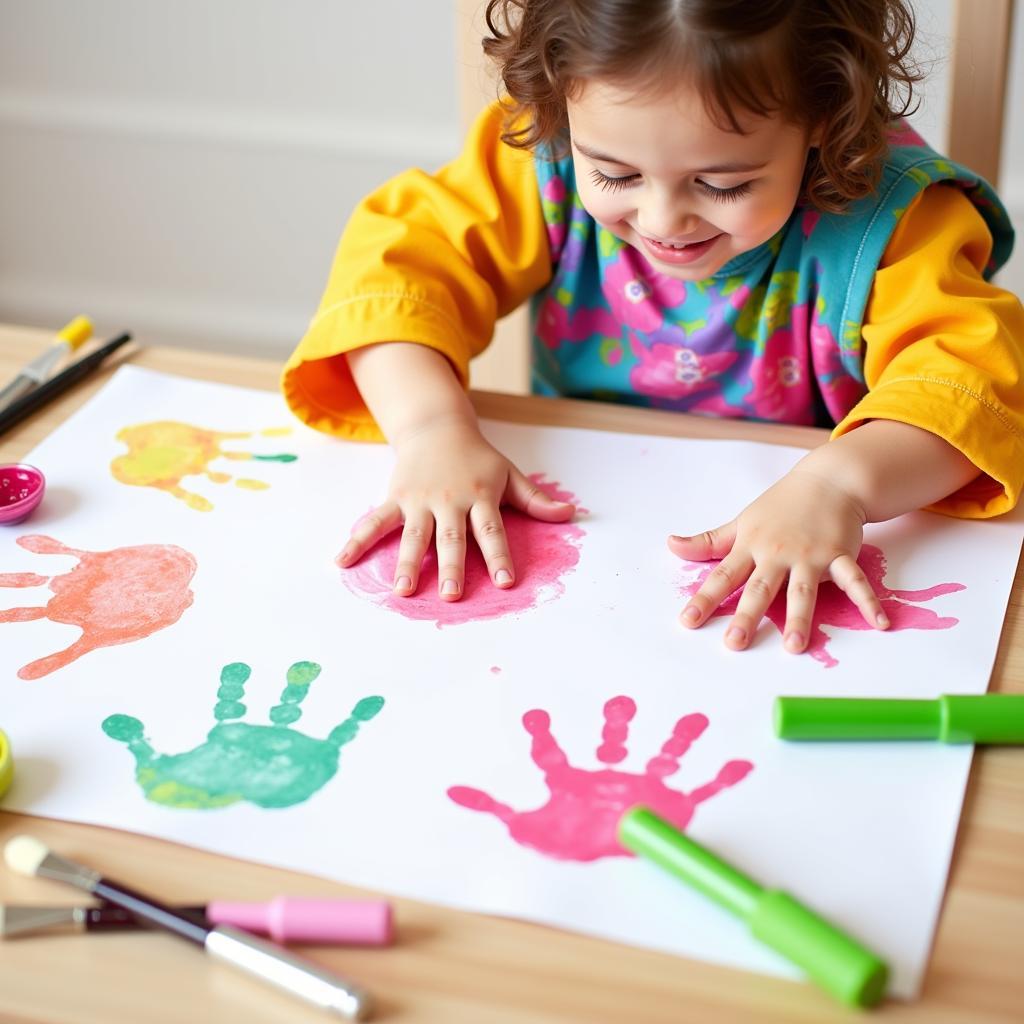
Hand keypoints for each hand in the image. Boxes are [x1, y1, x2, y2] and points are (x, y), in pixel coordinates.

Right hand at [337, 416, 574, 599]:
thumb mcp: (509, 474)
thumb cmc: (478, 458)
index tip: (506, 582)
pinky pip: (374, 522)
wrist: (437, 427)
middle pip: (451, 538)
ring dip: (407, 563)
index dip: (499, 555)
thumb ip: (536, 499)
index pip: (491, 530)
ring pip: (413, 535)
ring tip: (402, 591)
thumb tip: (570, 514)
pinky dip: (357, 540)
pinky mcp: (395, 499)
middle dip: (450, 567)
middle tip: (451, 595)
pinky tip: (341, 561)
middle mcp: (449, 500)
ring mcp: (418, 500)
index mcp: (480, 495)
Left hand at [670, 467, 889, 652]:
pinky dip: (868, 602)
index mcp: (751, 547)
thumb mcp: (741, 522)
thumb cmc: (780, 507)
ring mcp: (811, 555)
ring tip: (794, 647)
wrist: (828, 481)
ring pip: (803, 590)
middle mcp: (778, 553)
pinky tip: (879, 624)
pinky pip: (855, 582)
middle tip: (735, 643)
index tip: (688, 622)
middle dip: (746, 615)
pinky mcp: (841, 555)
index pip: (722, 576)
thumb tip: (671, 545)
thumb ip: (708, 541)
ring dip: (800, 618)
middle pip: (759, 588)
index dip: (704, 599)